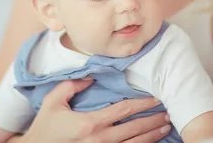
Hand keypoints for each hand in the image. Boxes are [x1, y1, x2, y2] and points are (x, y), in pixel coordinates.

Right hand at [21, 79, 171, 142]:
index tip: (156, 97)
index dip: (143, 103)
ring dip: (152, 136)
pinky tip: (150, 142)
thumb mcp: (53, 101)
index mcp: (90, 123)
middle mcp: (99, 140)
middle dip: (153, 120)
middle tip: (168, 112)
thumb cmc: (44, 127)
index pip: (124, 110)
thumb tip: (91, 76)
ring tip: (165, 127)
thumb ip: (72, 85)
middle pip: (135, 129)